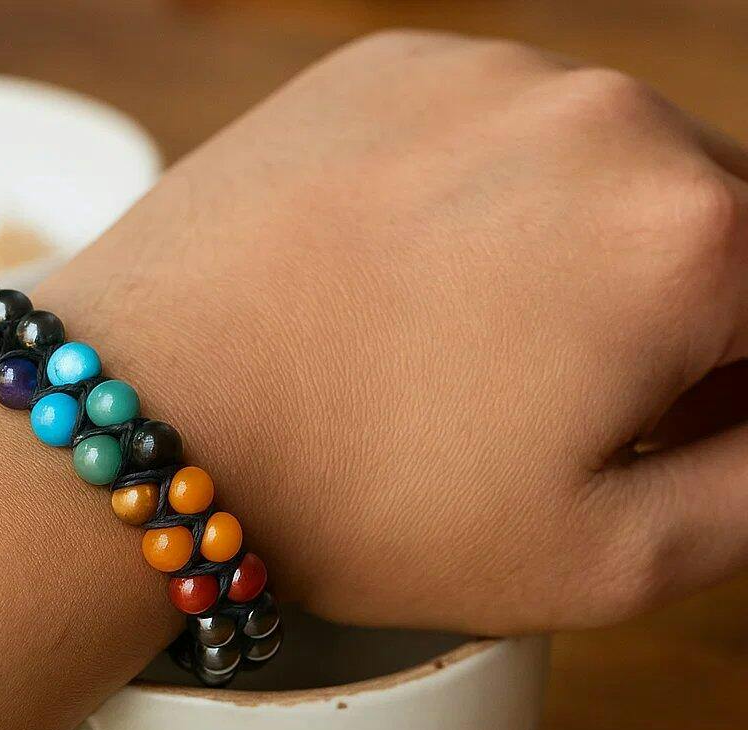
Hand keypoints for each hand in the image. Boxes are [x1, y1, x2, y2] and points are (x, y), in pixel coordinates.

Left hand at [42, 31, 747, 632]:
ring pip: (595, 174)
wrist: (146, 421)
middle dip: (662, 322)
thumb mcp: (600, 557)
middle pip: (704, 228)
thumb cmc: (355, 499)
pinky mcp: (385, 66)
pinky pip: (486, 135)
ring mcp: (482, 73)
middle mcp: (601, 116)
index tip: (656, 434)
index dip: (726, 390)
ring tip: (459, 351)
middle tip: (551, 409)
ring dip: (571, 258)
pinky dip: (477, 206)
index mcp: (687, 236)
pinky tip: (398, 283)